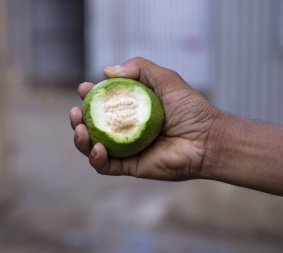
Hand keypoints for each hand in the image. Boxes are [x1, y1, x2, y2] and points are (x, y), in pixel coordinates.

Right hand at [70, 57, 222, 179]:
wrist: (207, 139)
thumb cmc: (190, 109)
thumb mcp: (166, 79)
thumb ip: (139, 68)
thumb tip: (107, 70)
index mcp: (133, 109)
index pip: (104, 103)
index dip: (90, 96)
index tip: (84, 88)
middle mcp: (127, 129)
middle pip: (94, 125)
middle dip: (79, 119)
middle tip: (76, 112)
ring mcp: (127, 149)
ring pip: (94, 146)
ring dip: (80, 139)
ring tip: (80, 129)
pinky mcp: (130, 167)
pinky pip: (106, 166)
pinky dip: (96, 159)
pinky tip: (97, 148)